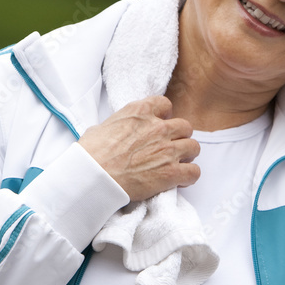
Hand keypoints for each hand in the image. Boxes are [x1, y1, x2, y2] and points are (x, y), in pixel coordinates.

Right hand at [78, 96, 200, 201]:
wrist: (93, 177)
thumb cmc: (91, 154)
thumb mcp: (101, 127)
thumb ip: (118, 124)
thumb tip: (115, 131)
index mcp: (140, 112)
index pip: (164, 104)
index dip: (164, 116)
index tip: (160, 124)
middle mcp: (158, 128)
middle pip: (184, 126)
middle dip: (179, 136)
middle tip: (170, 147)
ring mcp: (167, 149)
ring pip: (194, 147)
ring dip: (186, 155)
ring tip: (176, 163)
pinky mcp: (171, 172)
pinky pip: (194, 172)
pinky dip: (189, 176)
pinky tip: (179, 180)